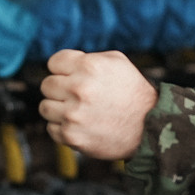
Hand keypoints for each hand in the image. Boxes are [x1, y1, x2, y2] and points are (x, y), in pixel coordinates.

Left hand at [38, 50, 158, 161]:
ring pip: (45, 107)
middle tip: (77, 97)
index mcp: (89, 66)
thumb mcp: (117, 62)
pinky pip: (51, 128)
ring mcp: (73, 114)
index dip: (63, 70)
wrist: (149, 127)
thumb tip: (61, 64)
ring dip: (58, 109)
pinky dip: (63, 128)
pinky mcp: (72, 136)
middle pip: (47, 85)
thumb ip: (87, 58)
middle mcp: (79, 88)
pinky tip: (81, 126)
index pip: (53, 62)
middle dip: (60, 89)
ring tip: (78, 112)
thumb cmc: (132, 92)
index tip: (72, 77)